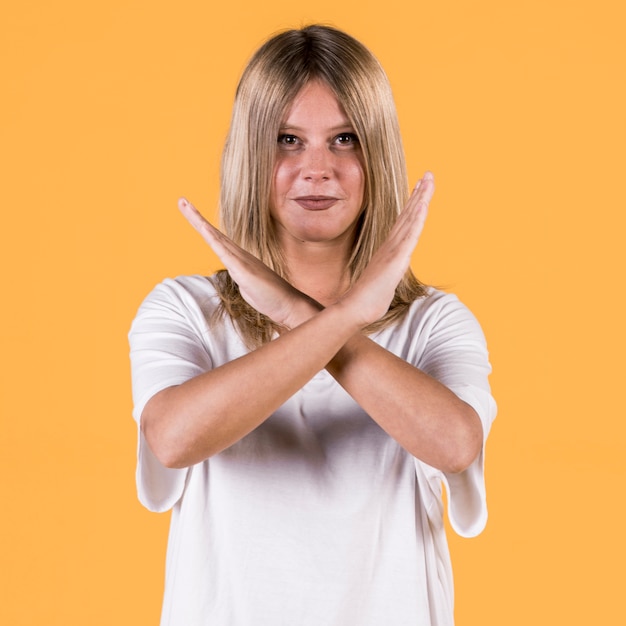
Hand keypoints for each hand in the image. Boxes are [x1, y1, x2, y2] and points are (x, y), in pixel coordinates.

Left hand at [178, 199, 314, 326]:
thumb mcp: (251, 288)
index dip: (204, 227)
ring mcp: (241, 261)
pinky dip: (212, 238)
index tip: (191, 213)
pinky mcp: (243, 270)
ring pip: (216, 238)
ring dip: (199, 221)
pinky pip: (224, 252)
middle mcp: (240, 255)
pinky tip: (203, 228)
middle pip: (213, 233)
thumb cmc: (272, 298)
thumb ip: (244, 280)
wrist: (289, 305)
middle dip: (196, 217)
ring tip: (185, 205)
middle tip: (181, 200)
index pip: (218, 241)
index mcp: (239, 260)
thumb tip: (242, 277)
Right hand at [340, 171, 433, 325]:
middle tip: (428, 175)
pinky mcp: (396, 259)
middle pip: (408, 215)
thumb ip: (386, 272)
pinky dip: (416, 219)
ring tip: (428, 180)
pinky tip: (422, 205)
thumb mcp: (381, 281)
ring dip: (420, 199)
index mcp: (389, 250)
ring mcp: (393, 251)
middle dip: (419, 194)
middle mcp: (391, 245)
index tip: (420, 189)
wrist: (354, 308)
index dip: (412, 204)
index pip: (403, 223)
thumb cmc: (366, 300)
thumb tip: (388, 272)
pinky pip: (409, 236)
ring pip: (410, 219)